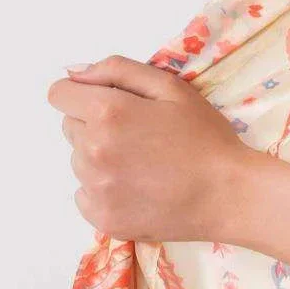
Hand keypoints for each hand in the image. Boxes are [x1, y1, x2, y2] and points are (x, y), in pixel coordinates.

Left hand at [47, 54, 253, 243]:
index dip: (82, 95)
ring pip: (78, 162)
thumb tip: (74, 72)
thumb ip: (117, 70)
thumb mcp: (171, 88)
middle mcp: (92, 150)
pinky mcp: (102, 218)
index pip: (59, 94)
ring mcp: (95, 188)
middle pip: (69, 127)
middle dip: (94, 126)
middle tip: (138, 137)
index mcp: (107, 112)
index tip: (108, 105)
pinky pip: (84, 196)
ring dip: (101, 159)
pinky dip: (104, 191)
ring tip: (143, 166)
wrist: (230, 195)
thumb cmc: (206, 137)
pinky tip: (138, 190)